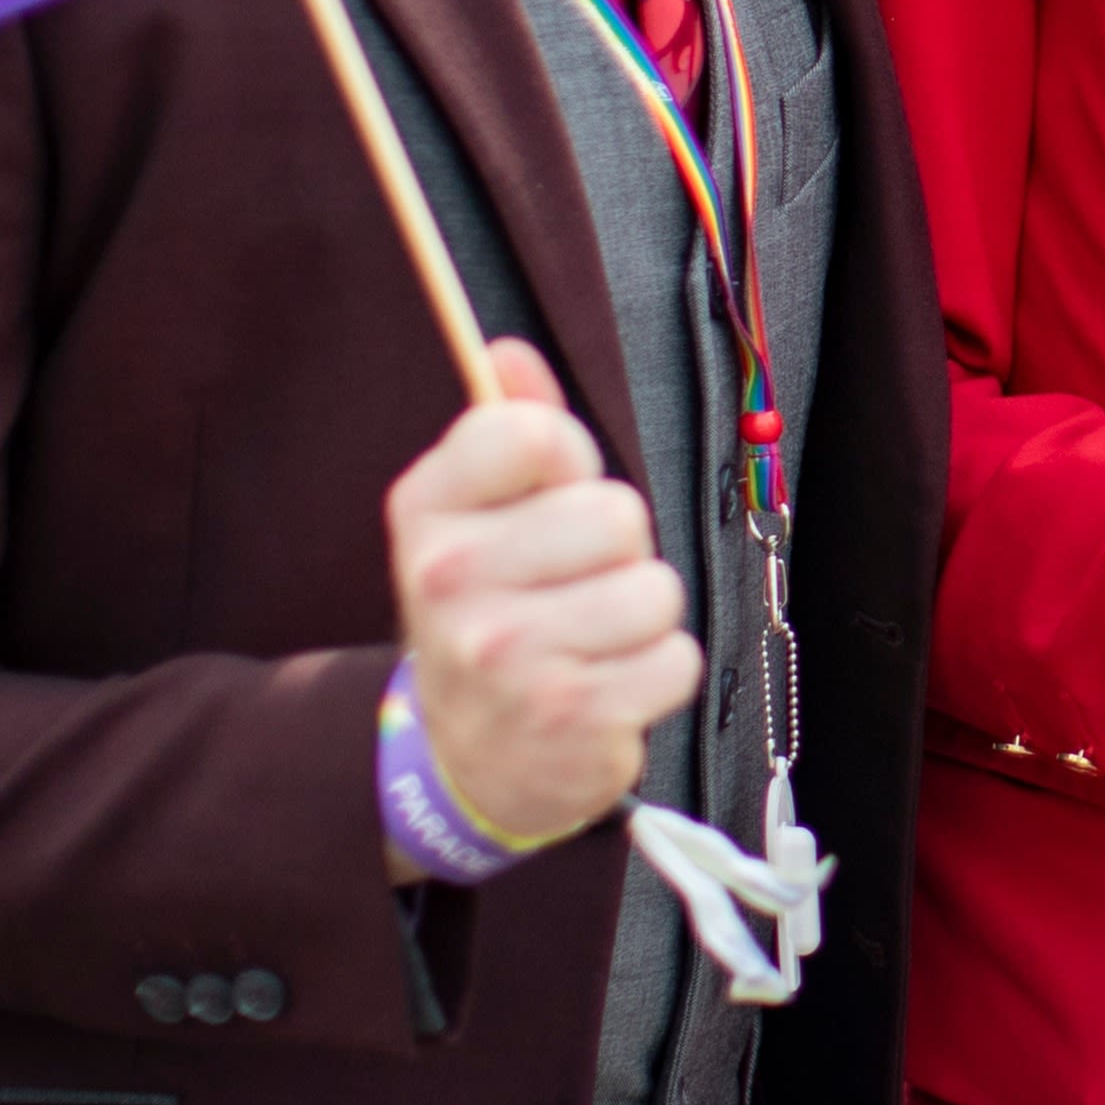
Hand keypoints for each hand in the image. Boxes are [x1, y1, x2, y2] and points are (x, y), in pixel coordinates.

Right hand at [383, 339, 701, 859]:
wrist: (466, 755)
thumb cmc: (494, 609)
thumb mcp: (479, 515)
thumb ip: (508, 426)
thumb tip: (509, 350)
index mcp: (427, 509)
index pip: (537, 433)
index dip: (570, 462)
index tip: (549, 499)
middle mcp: (451, 581)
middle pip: (617, 514)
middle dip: (618, 548)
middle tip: (575, 582)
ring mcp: (507, 656)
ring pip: (656, 589)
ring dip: (643, 614)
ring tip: (593, 636)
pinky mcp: (570, 718)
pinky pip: (677, 660)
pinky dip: (658, 673)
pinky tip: (607, 684)